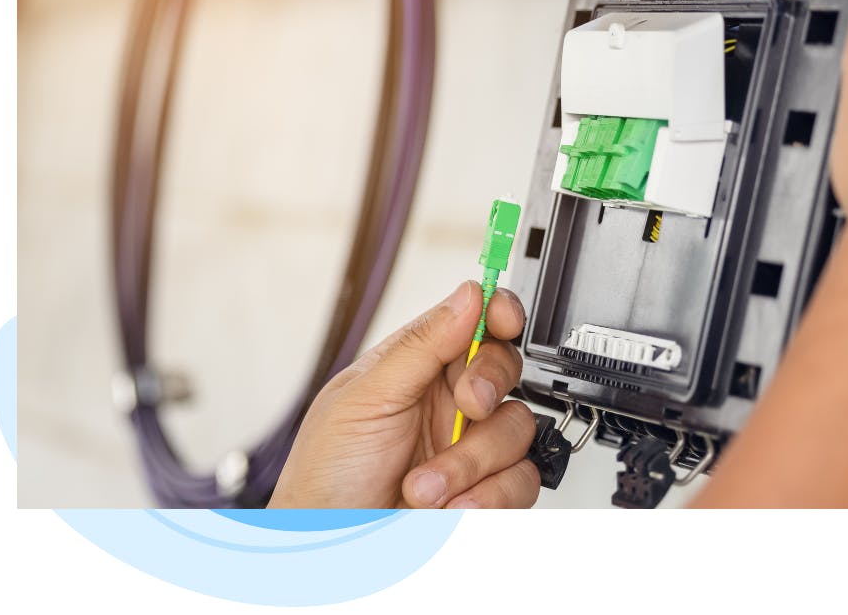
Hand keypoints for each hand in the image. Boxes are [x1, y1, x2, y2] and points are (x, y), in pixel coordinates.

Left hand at [269, 281, 539, 508]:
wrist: (329, 551)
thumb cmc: (325, 478)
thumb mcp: (364, 399)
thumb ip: (421, 345)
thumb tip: (467, 295)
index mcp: (417, 367)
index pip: (473, 322)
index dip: (497, 312)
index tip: (503, 317)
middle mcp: (449, 402)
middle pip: (506, 366)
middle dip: (489, 383)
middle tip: (466, 405)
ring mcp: (471, 447)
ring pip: (517, 426)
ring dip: (471, 460)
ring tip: (426, 483)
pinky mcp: (487, 491)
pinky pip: (522, 479)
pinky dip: (489, 495)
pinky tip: (452, 505)